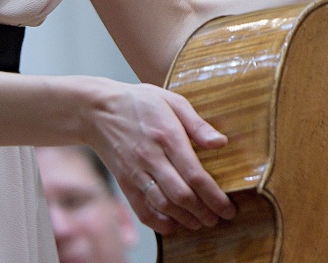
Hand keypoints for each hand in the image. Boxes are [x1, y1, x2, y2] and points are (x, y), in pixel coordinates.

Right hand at [81, 78, 235, 233]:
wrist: (98, 110)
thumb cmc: (140, 102)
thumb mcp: (172, 101)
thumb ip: (197, 124)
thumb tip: (221, 143)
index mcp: (167, 136)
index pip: (195, 174)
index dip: (214, 196)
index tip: (229, 207)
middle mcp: (151, 158)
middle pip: (181, 195)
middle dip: (204, 212)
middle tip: (219, 218)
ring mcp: (136, 172)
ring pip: (163, 205)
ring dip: (185, 219)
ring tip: (201, 223)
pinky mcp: (124, 182)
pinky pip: (142, 209)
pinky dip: (159, 223)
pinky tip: (174, 225)